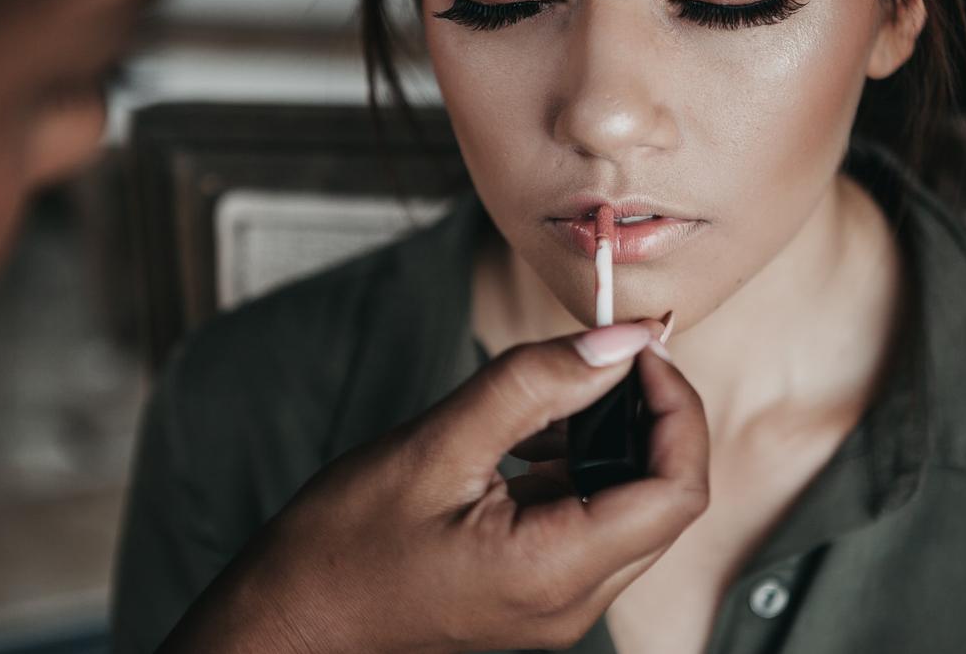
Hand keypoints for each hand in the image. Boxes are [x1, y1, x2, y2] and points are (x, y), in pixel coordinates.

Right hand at [160, 321, 708, 653]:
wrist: (287, 623)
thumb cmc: (339, 551)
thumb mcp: (436, 447)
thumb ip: (534, 386)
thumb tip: (617, 342)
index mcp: (557, 571)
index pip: (678, 490)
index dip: (678, 410)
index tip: (642, 351)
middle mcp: (572, 599)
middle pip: (665, 499)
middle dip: (651, 418)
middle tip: (611, 356)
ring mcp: (556, 602)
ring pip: (630, 507)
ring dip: (613, 440)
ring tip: (559, 391)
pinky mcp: (536, 590)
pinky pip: (588, 520)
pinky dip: (577, 466)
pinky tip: (530, 433)